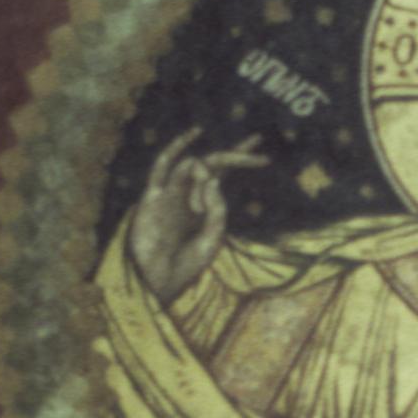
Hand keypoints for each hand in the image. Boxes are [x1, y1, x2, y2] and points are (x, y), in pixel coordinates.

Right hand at [123, 131, 261, 295]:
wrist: (158, 282)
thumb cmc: (185, 265)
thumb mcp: (212, 239)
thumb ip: (217, 210)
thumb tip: (213, 178)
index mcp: (204, 204)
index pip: (223, 174)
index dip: (242, 160)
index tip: (265, 156)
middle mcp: (187, 194)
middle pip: (212, 163)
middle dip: (235, 155)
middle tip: (255, 152)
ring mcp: (170, 193)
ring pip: (191, 167)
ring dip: (202, 178)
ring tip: (200, 207)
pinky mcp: (152, 197)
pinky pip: (162, 166)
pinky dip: (176, 148)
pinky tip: (193, 134)